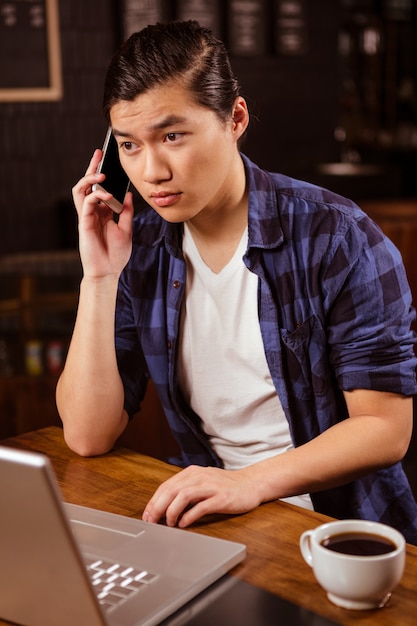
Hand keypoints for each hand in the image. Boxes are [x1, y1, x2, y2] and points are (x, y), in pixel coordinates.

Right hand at [72, 149, 133, 277]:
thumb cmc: (116, 254)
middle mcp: (93, 212)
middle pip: (88, 184)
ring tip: (101, 172)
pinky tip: (107, 194)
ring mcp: (87, 217)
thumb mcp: (127, 229)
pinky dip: (96, 196)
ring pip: (81, 190)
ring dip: (90, 179)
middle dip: (92, 167)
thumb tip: (129, 195)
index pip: (100, 188)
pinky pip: (86, 203)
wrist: (108, 272)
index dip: (101, 173)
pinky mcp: (84, 223)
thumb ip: (127, 212)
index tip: (107, 159)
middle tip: (98, 153)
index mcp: (103, 212)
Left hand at [142, 465, 261, 527]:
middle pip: (171, 490)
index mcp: (192, 472)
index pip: (166, 486)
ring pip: (183, 496)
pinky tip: (184, 524)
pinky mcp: (221, 498)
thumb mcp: (203, 482)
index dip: (154, 501)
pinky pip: (201, 507)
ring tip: (169, 524)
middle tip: (151, 522)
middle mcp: (200, 477)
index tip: (147, 515)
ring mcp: (211, 486)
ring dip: (172, 511)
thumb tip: (164, 507)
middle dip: (158, 507)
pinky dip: (189, 516)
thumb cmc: (225, 486)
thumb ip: (186, 490)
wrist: (251, 484)